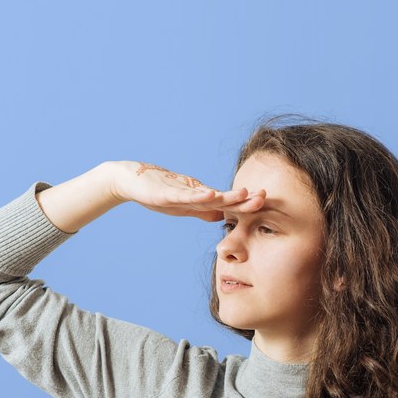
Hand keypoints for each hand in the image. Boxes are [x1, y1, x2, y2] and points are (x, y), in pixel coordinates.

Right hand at [107, 160, 265, 221]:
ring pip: (208, 195)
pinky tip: (211, 195)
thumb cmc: (157, 193)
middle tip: (265, 197)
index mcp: (200, 198)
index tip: (266, 204)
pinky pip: (185, 196)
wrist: (130, 180)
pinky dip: (199, 196)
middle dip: (244, 198)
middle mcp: (195, 193)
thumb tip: (221, 217)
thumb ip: (202, 211)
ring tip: (244, 193)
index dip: (246, 204)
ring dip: (227, 195)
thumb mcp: (183, 207)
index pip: (228, 203)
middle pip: (224, 198)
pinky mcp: (166, 193)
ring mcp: (181, 192)